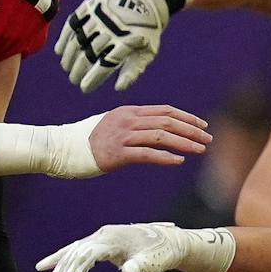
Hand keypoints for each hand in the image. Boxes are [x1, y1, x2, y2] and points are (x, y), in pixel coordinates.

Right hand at [37, 222, 235, 271]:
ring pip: (75, 253)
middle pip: (77, 253)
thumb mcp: (155, 262)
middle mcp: (103, 235)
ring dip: (61, 269)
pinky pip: (78, 252)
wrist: (172, 242)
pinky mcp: (103, 244)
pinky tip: (46, 268)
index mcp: (112, 238)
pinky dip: (62, 260)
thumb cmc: (163, 253)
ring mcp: (102, 238)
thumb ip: (141, 267)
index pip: (87, 255)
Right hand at [57, 0, 190, 92]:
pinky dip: (64, 38)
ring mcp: (99, 16)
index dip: (93, 78)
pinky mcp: (90, 6)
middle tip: (74, 80)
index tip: (84, 88)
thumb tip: (118, 89)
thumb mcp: (148, 52)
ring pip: (78, 40)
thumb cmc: (147, 31)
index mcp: (126, 42)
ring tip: (66, 68)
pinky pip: (72, 24)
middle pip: (89, 54)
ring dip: (69, 57)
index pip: (105, 64)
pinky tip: (59, 51)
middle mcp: (110, 29)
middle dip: (79, 70)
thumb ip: (133, 71)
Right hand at [89, 104, 211, 172]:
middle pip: (167, 122)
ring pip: (160, 136)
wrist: (62, 148)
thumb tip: (160, 129)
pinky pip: (146, 154)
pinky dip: (165, 157)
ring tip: (201, 150)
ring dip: (184, 143)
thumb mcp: (115, 124)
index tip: (202, 125)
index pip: (164, 110)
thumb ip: (136, 124)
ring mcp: (122, 136)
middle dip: (191, 130)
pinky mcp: (117, 154)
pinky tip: (179, 161)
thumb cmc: (90, 138)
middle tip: (208, 139)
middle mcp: (127, 120)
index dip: (186, 117)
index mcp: (129, 111)